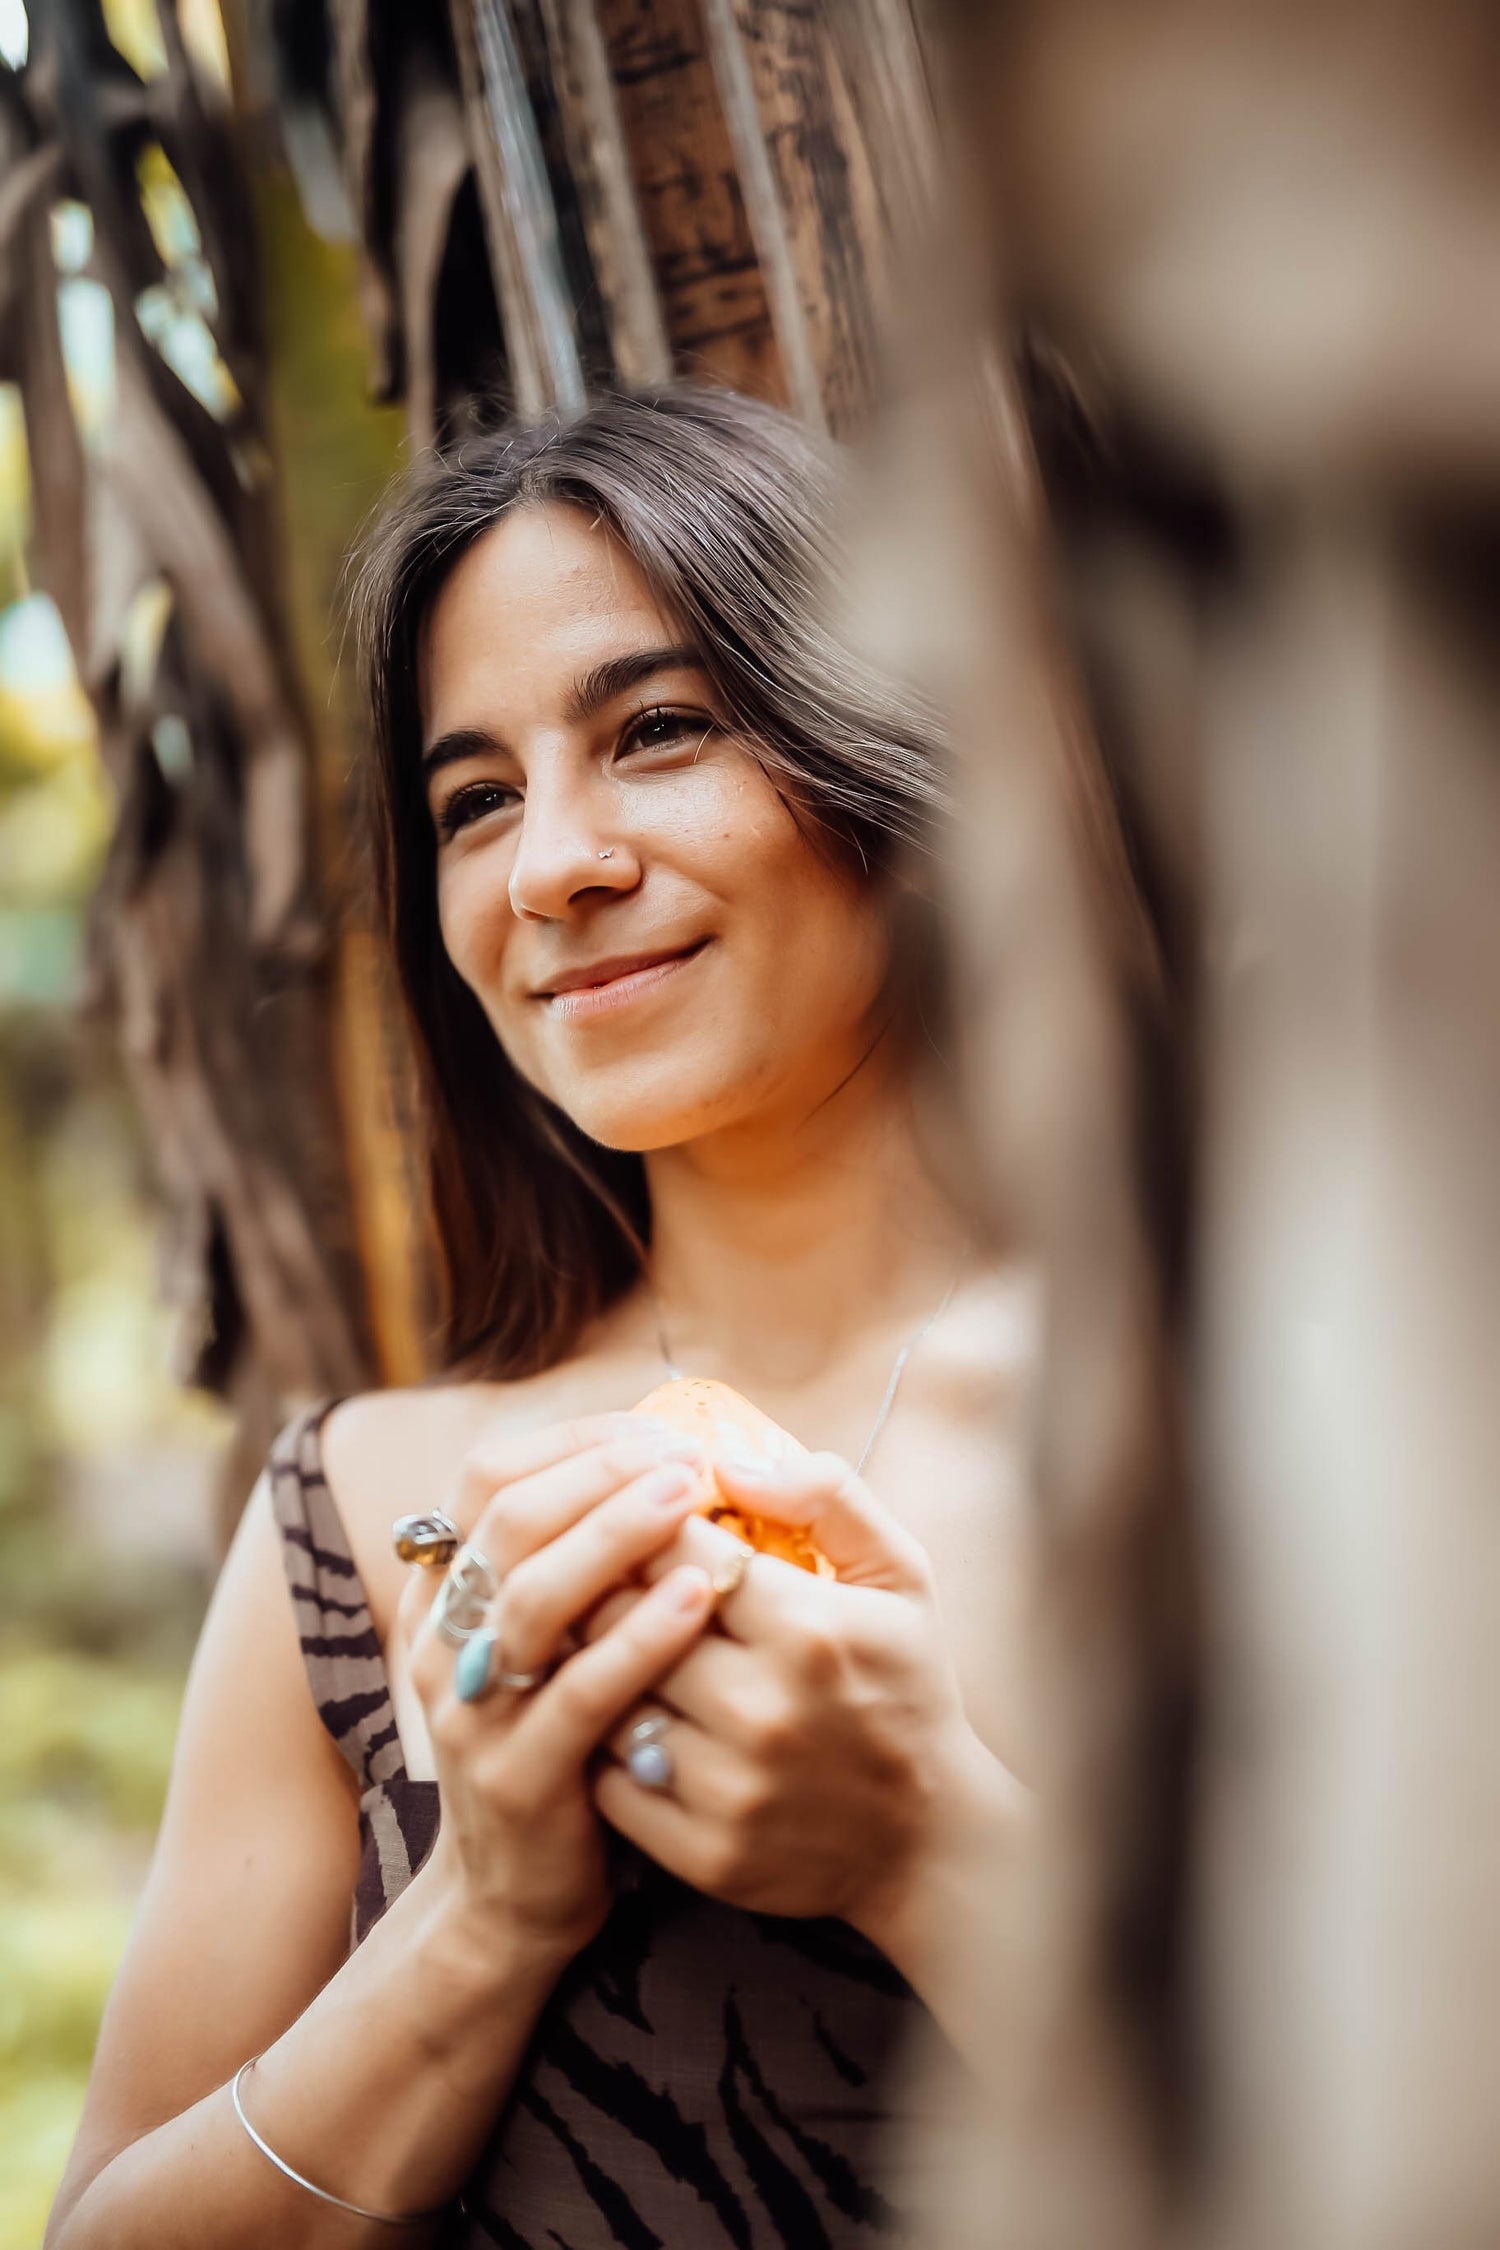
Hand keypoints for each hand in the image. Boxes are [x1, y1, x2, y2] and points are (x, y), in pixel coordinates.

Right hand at [402, 1413, 717, 1963]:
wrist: (513, 1901)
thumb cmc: (559, 1745)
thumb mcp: (543, 1644)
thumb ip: (568, 1560)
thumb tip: (649, 1457)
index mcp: (448, 1594)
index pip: (488, 1477)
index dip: (571, 1441)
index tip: (656, 1429)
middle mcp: (446, 1641)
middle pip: (509, 1520)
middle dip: (602, 1472)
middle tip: (685, 1455)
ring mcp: (474, 1711)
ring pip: (534, 1595)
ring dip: (618, 1534)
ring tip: (693, 1499)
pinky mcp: (518, 1777)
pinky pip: (579, 1692)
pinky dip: (641, 1635)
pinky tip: (701, 1596)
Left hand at [590, 1451, 1003, 1949]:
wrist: (933, 1842)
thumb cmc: (909, 1689)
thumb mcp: (900, 1576)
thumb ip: (828, 1498)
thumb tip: (729, 1461)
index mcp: (808, 1628)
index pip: (675, 1548)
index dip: (643, 1525)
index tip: (637, 1521)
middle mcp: (763, 1709)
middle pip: (623, 1620)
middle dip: (604, 1588)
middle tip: (598, 1578)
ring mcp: (730, 1789)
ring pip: (606, 1699)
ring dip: (595, 1666)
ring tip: (601, 1646)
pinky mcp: (704, 1853)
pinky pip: (608, 1781)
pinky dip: (602, 1748)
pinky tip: (620, 1724)